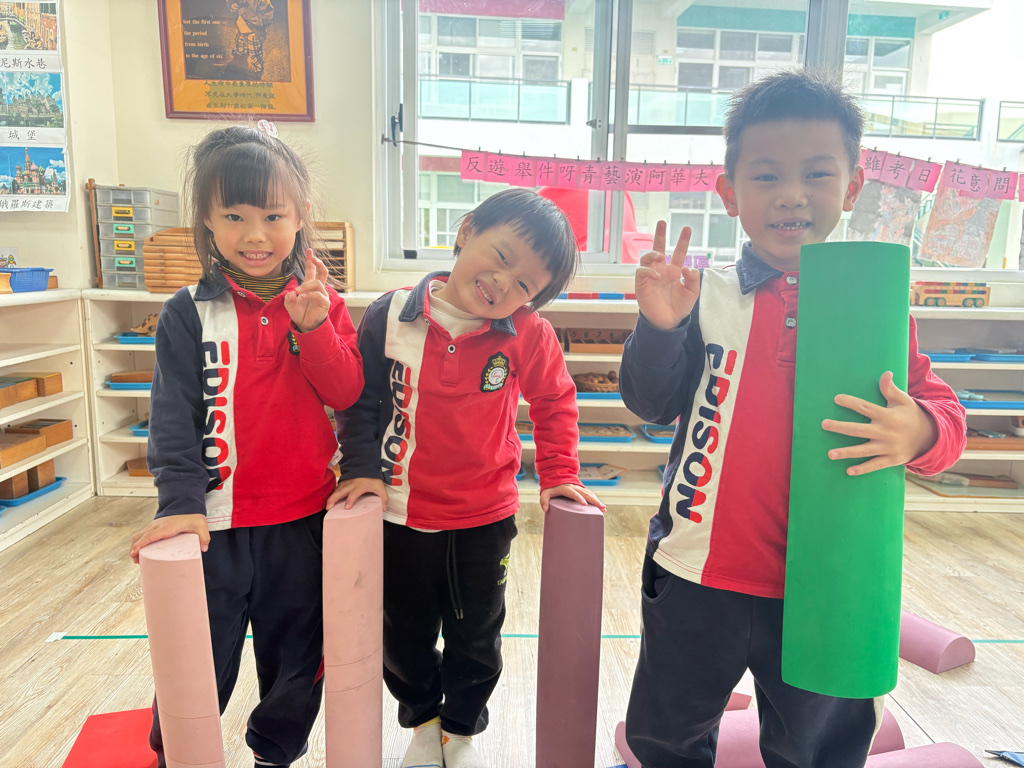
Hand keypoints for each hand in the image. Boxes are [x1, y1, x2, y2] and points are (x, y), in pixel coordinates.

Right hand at [129, 513, 209, 563]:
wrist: (190, 508)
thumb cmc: (194, 519)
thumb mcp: (201, 527)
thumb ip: (204, 537)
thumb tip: (203, 549)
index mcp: (166, 527)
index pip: (149, 535)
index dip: (140, 544)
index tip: (133, 553)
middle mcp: (158, 525)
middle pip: (139, 535)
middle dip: (134, 548)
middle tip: (136, 561)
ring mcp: (155, 525)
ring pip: (139, 534)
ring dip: (135, 546)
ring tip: (137, 559)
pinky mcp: (155, 527)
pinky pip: (143, 534)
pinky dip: (139, 542)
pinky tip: (141, 552)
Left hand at [284, 249, 330, 332]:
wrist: (305, 326)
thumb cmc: (299, 313)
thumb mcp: (289, 305)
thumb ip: (288, 298)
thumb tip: (292, 293)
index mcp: (309, 286)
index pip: (312, 270)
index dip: (310, 261)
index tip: (309, 250)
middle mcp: (318, 289)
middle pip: (323, 272)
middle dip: (318, 263)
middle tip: (313, 257)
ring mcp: (322, 295)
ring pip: (318, 283)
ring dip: (306, 286)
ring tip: (298, 292)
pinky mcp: (324, 303)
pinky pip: (319, 295)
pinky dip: (310, 294)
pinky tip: (302, 297)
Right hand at [327, 477, 388, 510]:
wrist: (367, 466)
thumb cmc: (373, 478)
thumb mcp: (380, 487)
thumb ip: (384, 498)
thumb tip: (384, 509)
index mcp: (360, 486)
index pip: (354, 494)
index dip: (350, 500)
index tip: (346, 507)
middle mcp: (351, 484)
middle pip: (341, 492)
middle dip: (334, 499)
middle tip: (329, 507)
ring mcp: (346, 482)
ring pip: (336, 490)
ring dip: (331, 498)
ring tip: (327, 506)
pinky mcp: (343, 482)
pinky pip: (336, 488)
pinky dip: (332, 494)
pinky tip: (329, 500)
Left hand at [539, 484, 606, 513]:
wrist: (557, 476)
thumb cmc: (551, 486)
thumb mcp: (545, 492)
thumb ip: (544, 500)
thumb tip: (546, 509)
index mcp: (567, 488)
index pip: (574, 494)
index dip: (579, 498)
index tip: (585, 504)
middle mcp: (575, 488)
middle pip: (586, 494)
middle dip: (594, 501)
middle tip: (601, 508)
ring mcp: (579, 488)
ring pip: (590, 494)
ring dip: (597, 501)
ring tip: (603, 508)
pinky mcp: (581, 490)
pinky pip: (590, 494)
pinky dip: (595, 499)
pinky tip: (600, 505)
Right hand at [635, 221, 699, 330]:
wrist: (668, 322)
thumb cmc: (679, 307)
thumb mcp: (692, 293)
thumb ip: (693, 279)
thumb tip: (687, 267)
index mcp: (674, 271)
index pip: (679, 252)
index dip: (683, 240)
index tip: (687, 228)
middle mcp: (661, 270)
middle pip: (659, 248)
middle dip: (660, 235)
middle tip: (662, 222)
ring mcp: (651, 276)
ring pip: (646, 257)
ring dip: (653, 253)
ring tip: (660, 256)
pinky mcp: (642, 284)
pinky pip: (641, 271)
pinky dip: (648, 270)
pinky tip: (657, 275)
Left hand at [822, 371, 938, 475]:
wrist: (930, 437)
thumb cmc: (911, 415)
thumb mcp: (903, 401)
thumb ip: (890, 389)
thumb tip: (886, 373)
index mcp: (888, 416)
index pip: (866, 408)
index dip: (851, 403)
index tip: (836, 399)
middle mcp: (886, 432)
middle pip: (860, 430)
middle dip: (841, 428)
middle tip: (824, 424)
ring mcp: (888, 448)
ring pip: (864, 450)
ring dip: (847, 452)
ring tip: (830, 454)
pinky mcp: (891, 460)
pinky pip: (874, 465)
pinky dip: (862, 469)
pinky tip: (848, 471)